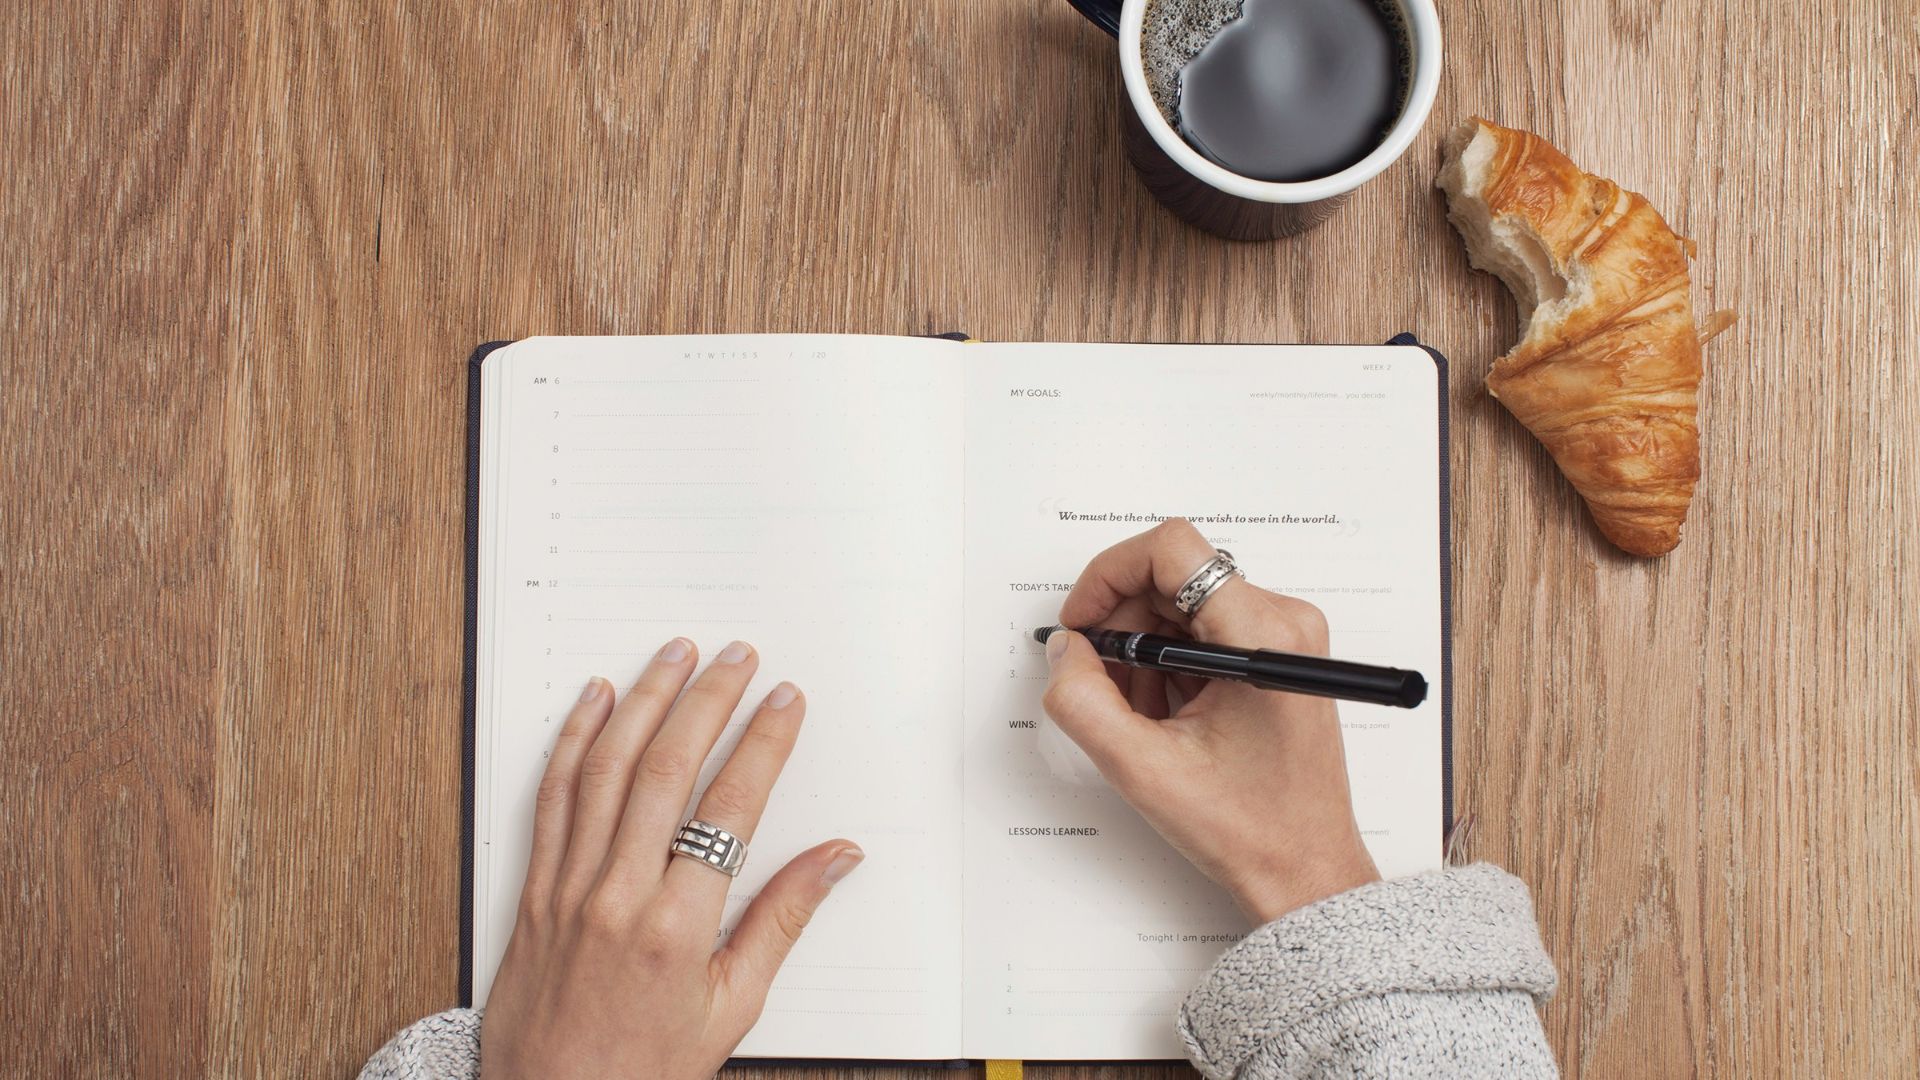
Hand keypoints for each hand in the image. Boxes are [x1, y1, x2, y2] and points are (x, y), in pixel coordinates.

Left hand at [480, 638, 863, 1079]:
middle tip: (737, 656)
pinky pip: (552, 797)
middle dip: (707, 701)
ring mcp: (569, 887)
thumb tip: (836, 858)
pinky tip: (595, 701)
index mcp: (678, 928)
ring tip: (674, 655)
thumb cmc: (643, 1070)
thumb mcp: (732, 1008)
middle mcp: (618, 895)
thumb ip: (782, 922)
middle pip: (667, 769)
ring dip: (643, 701)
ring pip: (606, 769)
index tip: (784, 702)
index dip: (762, 744)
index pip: (731, 808)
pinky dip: (573, 740)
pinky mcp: (534, 889)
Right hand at [1042, 520, 1379, 923]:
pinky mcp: (1277, 655)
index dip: (1109, 575)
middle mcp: (1283, 621)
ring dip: (1144, 650)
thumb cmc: (1250, 828)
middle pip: (1173, 576)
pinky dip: (1169, 664)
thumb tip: (1065, 649)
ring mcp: (1284, 637)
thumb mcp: (1143, 769)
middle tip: (1100, 682)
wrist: (1305, 871)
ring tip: (1141, 714)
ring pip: (1183, 605)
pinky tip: (1166, 717)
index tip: (1082, 623)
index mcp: (1262, 636)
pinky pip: (1203, 630)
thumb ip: (1084, 701)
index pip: (1172, 550)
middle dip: (1123, 624)